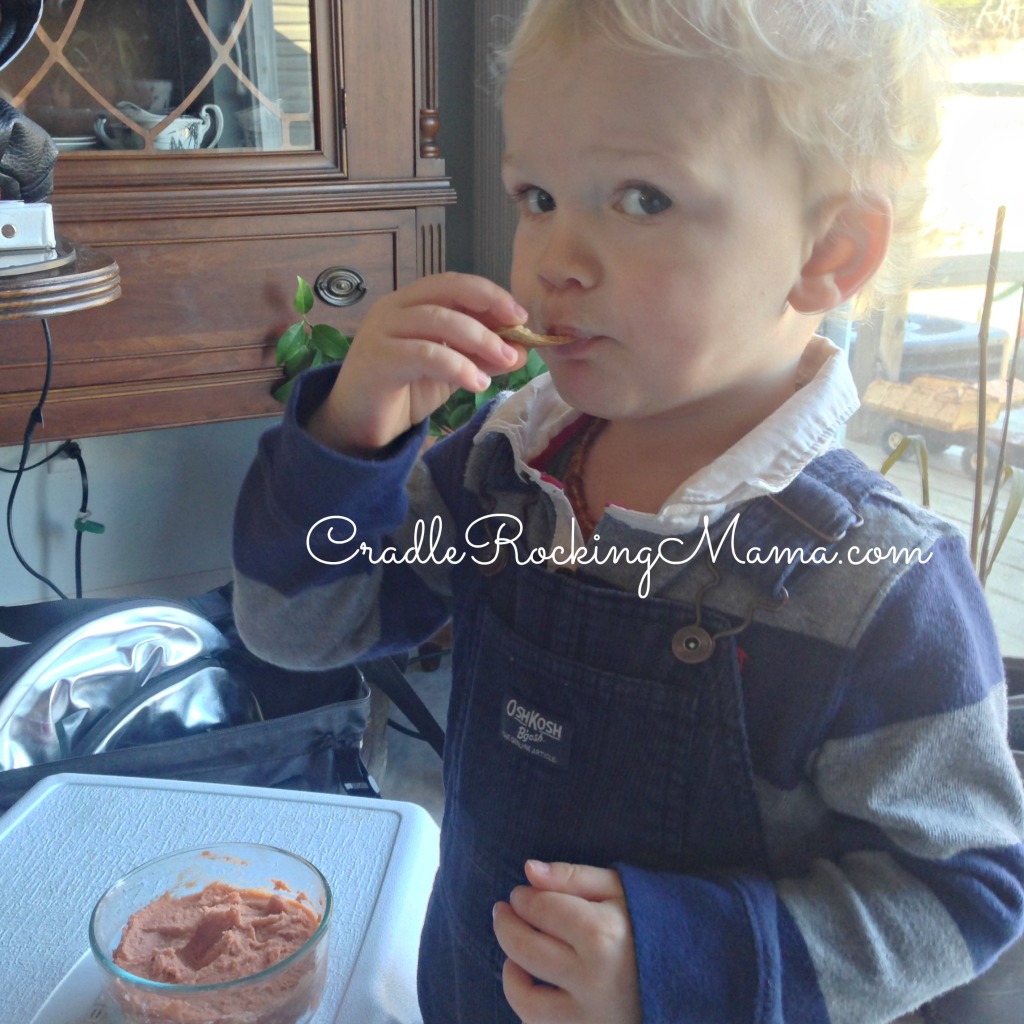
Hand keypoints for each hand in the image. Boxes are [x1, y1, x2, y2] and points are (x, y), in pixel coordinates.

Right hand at [306, 272, 527, 452]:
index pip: (454, 284)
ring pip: (438, 321)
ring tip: (506, 361)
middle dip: (489, 308)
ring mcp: (382, 331)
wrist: (359, 426)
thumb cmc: (403, 393)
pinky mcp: (378, 359)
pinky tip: (478, 383)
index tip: (520, 315)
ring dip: (480, 340)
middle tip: (519, 332)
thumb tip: (521, 350)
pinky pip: (425, 354)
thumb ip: (481, 357)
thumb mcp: (451, 372)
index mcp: (411, 303)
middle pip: (447, 292)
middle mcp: (393, 309)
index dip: (489, 294)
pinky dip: (458, 366)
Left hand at [493, 860, 641, 1023]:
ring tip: (514, 948)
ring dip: (510, 964)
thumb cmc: (648, 927)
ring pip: (522, 993)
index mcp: (605, 933)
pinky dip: (524, 1002)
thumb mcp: (620, 891)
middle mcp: (594, 977)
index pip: (541, 908)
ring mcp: (589, 1015)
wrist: (687, 980)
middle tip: (504, 911)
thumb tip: (528, 869)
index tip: (521, 893)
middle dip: (505, 924)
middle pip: (525, 948)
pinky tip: (529, 981)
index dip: (523, 897)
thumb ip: (572, 876)